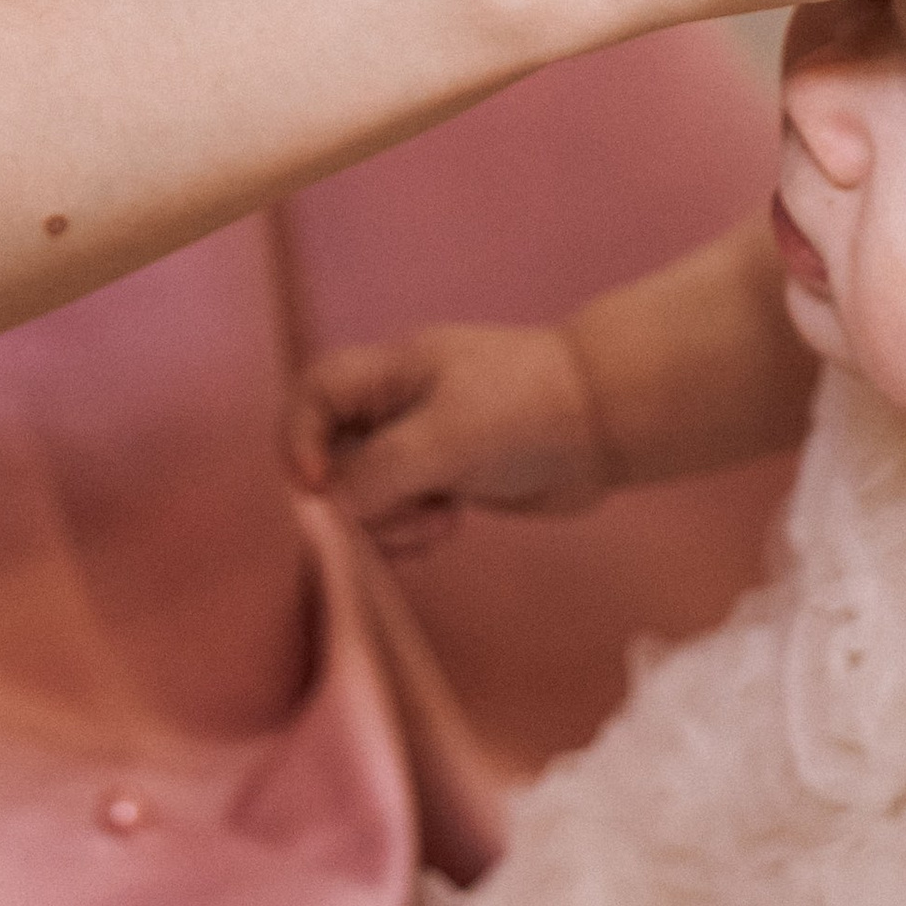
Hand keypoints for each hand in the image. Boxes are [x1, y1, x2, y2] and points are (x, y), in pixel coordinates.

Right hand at [286, 321, 609, 559]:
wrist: (605, 421)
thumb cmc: (526, 409)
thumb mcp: (445, 436)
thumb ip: (380, 471)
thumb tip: (331, 508)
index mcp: (390, 372)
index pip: (314, 394)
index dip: (300, 440)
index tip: (322, 489)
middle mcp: (397, 407)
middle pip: (334, 458)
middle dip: (357, 500)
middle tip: (404, 514)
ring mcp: (422, 446)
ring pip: (366, 497)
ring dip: (390, 522)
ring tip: (438, 520)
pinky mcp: (446, 482)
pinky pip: (400, 516)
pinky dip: (412, 532)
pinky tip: (451, 526)